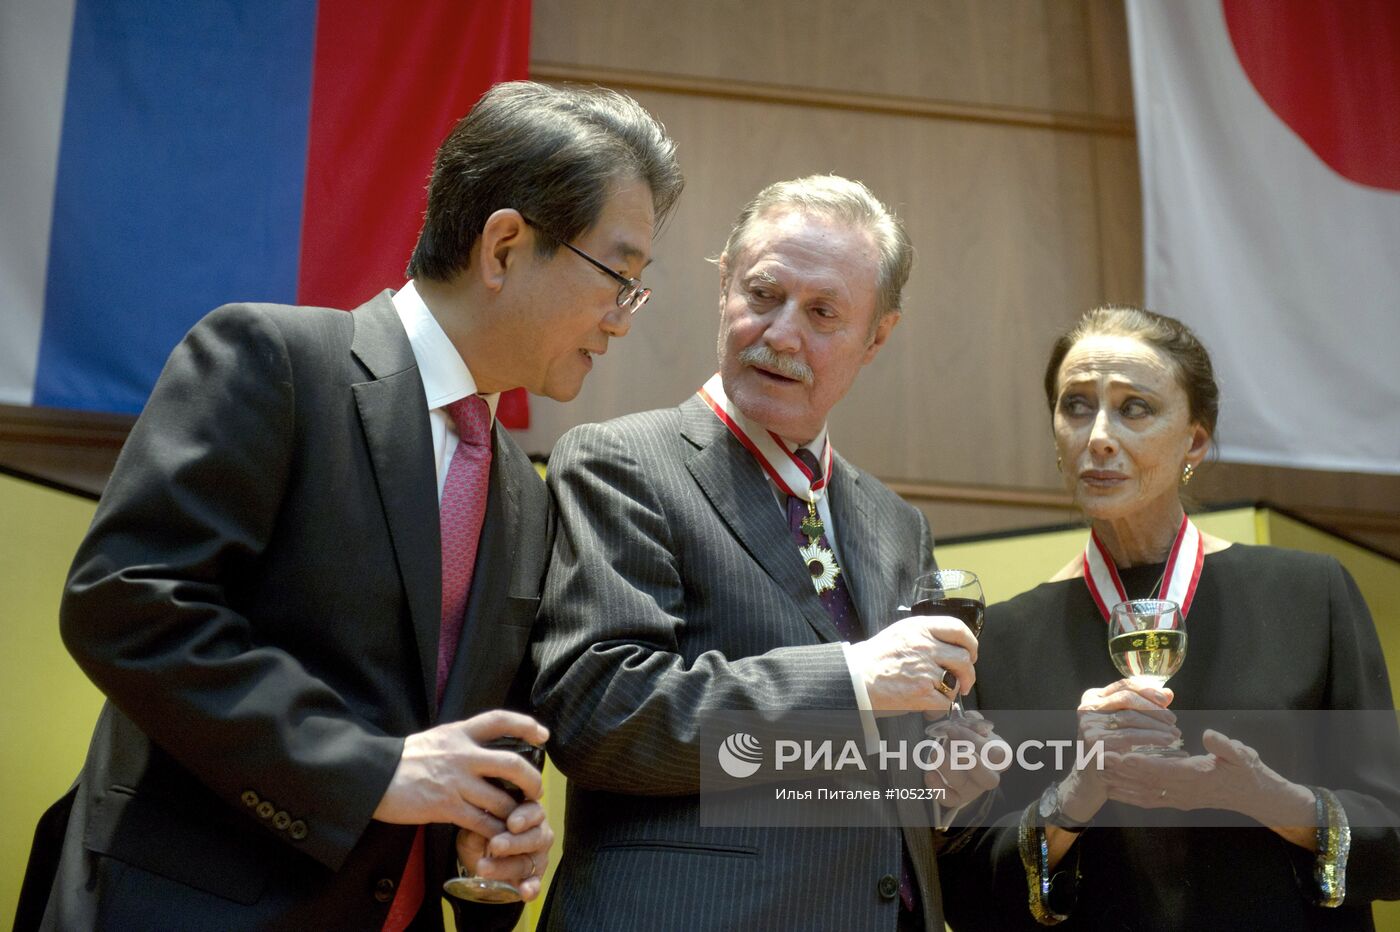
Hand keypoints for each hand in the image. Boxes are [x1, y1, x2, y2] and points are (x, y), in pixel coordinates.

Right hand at [373, 710, 548, 837]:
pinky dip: (494, 833)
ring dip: (515, 814)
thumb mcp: (436, 739)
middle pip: (512, 764)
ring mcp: (456, 781)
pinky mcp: (446, 807)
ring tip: (518, 822)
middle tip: (536, 793)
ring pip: (502, 800)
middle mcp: (462, 754)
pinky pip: (482, 823)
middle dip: (532, 782)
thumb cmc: (403, 760)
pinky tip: (497, 838)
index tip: (543, 735)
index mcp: (459, 733)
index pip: (499, 719)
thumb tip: (486, 749)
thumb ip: (462, 742)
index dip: (526, 724)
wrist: (372, 776)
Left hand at [455, 800, 555, 901]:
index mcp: (527, 812)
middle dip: (514, 842)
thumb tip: (476, 828)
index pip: (532, 811)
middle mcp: (538, 832)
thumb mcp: (475, 828)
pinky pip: (535, 883)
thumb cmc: (481, 834)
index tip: (511, 824)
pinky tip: (524, 891)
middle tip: (495, 845)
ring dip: (507, 866)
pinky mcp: (534, 877)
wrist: (479, 858)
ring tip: (485, 869)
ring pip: (529, 862)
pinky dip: (531, 888)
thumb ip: (478, 826)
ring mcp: (538, 856)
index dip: (524, 817)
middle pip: (534, 837)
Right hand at [848, 614, 977, 711]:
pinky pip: (946, 702)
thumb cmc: (876, 657)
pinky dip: (941, 706)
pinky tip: (929, 704)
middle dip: (968, 673)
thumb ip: (926, 634)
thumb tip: (952, 646)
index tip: (970, 653)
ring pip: (957, 681)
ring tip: (942, 692)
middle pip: (964, 658)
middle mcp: (924, 646)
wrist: (855, 678)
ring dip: (954, 690)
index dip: (970, 643)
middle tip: (963, 681)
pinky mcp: (921, 693)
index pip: (959, 629)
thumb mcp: (901, 632)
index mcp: (920, 628)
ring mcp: (924, 670)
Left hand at [922, 711, 999, 809]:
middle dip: (973, 764)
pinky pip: (948, 799)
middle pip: (988, 778)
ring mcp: (972, 789)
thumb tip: (966, 719)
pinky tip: (929, 773)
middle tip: (958, 749)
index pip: (1000, 757)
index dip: (984, 745)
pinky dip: (938, 787)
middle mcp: (988, 776)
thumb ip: (971, 721)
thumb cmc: (966, 737)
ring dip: (948, 768)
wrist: (953, 751)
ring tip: (935, 752)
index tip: (965, 730)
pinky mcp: (955, 797)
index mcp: (997, 757)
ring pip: (964, 786)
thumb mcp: (970, 725)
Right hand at [1064, 678, 1177, 820]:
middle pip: (1126, 698)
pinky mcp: (1094, 742)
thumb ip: (1143, 707)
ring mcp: (1089, 725)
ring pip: (1129, 717)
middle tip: (1173, 720)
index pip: (1123, 685)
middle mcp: (1087, 708)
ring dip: (1156, 724)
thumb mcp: (1123, 724)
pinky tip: (1166, 741)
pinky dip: (1151, 737)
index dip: (1147, 689)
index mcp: (1093, 698)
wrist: (1090, 779)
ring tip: (1174, 733)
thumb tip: (1168, 693)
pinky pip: (1129, 736)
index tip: (1167, 699)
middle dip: (1154, 708)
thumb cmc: (1111, 749)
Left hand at [1102, 729, 1315, 832]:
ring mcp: (1181, 799)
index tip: (1122, 755)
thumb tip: (1210, 735)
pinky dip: (1131, 797)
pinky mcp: (1179, 802)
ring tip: (1099, 775)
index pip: (1166, 770)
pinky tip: (1115, 791)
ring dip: (1122, 786)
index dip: (1143, 763)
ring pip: (1145, 794)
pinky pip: (1151, 801)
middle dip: (1123, 773)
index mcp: (1198, 776)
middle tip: (1100, 761)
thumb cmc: (1248, 771)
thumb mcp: (1242, 754)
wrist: (1257, 796)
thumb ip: (1225, 746)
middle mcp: (1186, 791)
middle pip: (1148, 782)